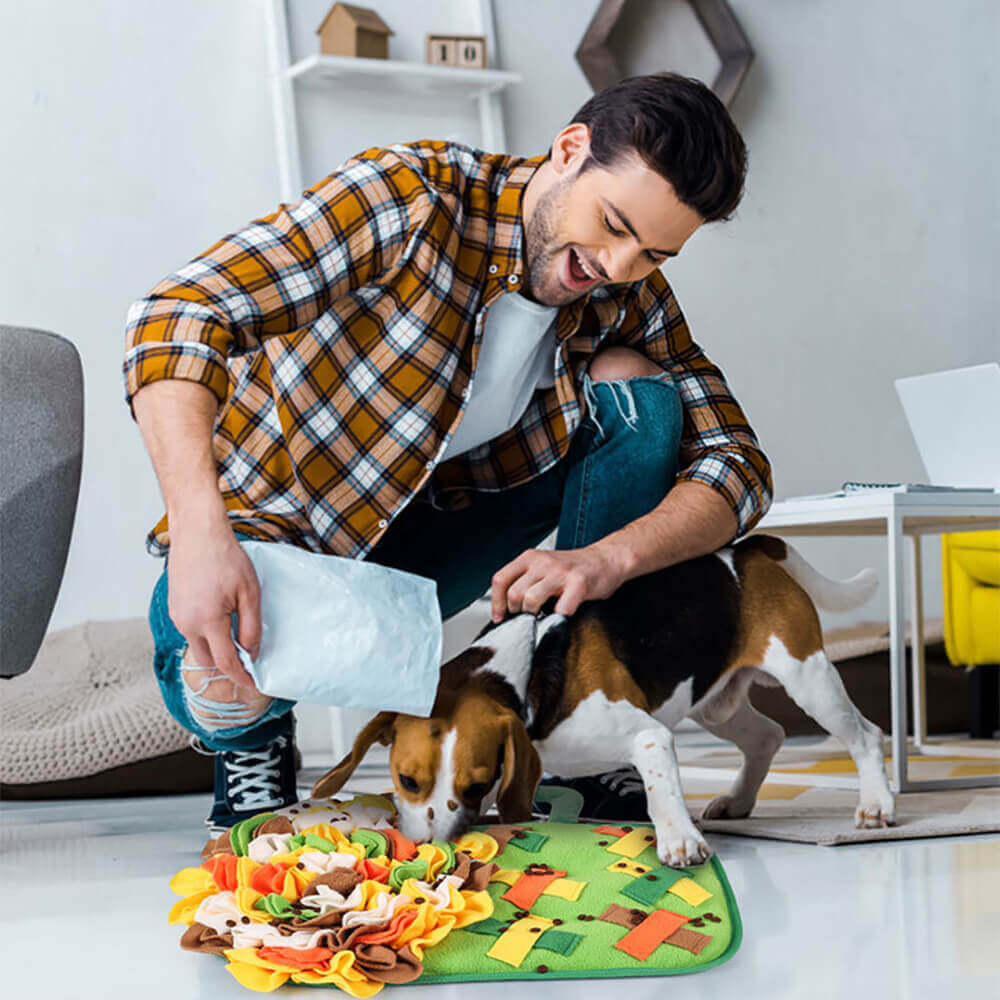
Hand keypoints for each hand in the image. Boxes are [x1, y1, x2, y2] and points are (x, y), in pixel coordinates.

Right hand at [166, 518, 262, 692]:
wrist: (198, 533)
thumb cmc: (226, 558)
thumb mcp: (249, 592)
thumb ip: (251, 626)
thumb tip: (251, 653)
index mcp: (207, 621)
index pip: (226, 662)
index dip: (241, 677)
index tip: (253, 685)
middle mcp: (187, 623)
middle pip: (208, 660)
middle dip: (227, 664)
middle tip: (248, 658)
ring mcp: (177, 616)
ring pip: (197, 645)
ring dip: (215, 646)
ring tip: (236, 631)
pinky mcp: (173, 607)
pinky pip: (190, 630)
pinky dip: (205, 633)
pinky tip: (220, 616)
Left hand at [490, 542, 630, 621]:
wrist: (607, 559)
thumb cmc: (574, 568)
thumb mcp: (543, 566)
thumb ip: (525, 580)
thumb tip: (505, 607)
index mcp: (529, 557)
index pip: (500, 580)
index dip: (497, 603)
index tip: (500, 616)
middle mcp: (542, 562)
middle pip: (514, 594)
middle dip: (517, 612)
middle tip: (527, 617)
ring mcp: (560, 572)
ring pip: (531, 600)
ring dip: (535, 616)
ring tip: (543, 615)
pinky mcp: (578, 584)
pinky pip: (560, 609)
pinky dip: (558, 618)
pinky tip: (561, 615)